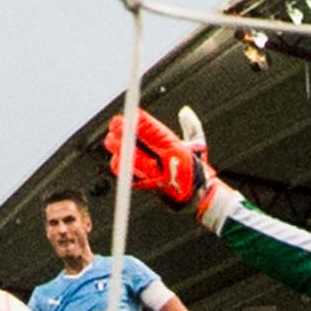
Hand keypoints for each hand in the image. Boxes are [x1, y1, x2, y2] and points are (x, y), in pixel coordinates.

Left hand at [103, 106, 232, 223]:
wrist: (197, 200)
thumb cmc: (196, 172)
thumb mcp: (199, 146)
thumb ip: (192, 126)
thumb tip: (184, 110)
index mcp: (178, 153)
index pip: (156, 134)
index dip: (142, 123)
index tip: (132, 114)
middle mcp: (165, 166)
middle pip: (137, 149)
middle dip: (123, 135)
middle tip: (115, 124)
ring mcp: (154, 178)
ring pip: (129, 162)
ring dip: (118, 149)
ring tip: (112, 139)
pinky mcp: (145, 187)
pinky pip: (127, 175)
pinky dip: (120, 164)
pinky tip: (117, 156)